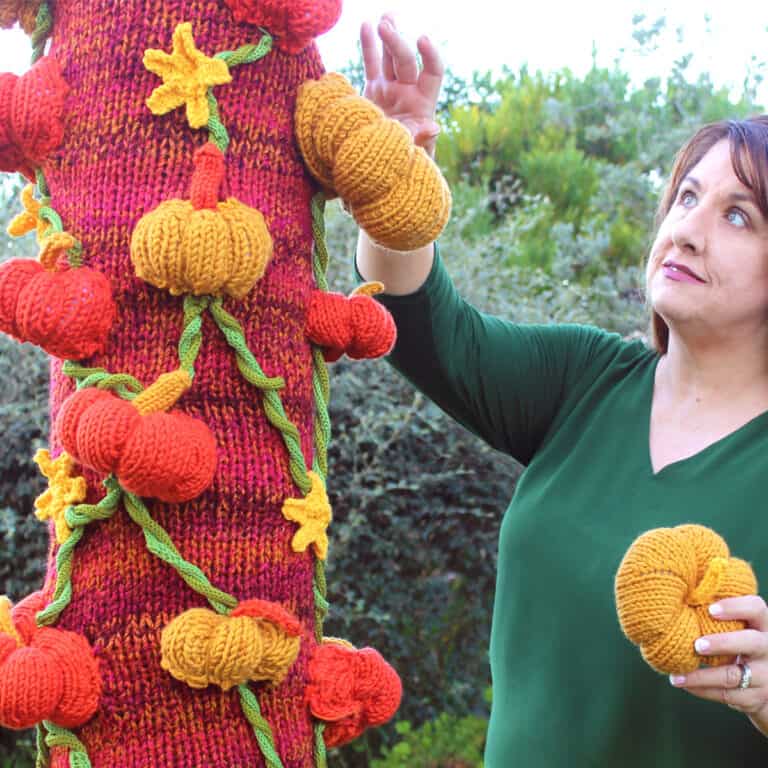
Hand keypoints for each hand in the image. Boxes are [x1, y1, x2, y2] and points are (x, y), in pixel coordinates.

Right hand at [359, 15, 443, 156]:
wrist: (377, 174)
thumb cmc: (402, 170)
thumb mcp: (413, 158)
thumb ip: (422, 141)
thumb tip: (434, 127)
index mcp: (422, 105)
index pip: (433, 72)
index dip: (431, 55)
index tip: (422, 40)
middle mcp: (408, 93)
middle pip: (407, 60)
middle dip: (398, 41)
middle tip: (387, 26)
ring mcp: (390, 91)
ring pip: (391, 57)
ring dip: (389, 35)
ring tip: (386, 18)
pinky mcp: (373, 93)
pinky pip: (372, 65)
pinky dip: (369, 46)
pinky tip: (367, 25)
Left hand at [669, 596, 767, 735]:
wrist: (765, 685)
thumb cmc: (739, 646)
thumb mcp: (738, 629)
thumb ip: (717, 618)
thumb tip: (676, 601)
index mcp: (761, 626)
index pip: (756, 608)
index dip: (735, 607)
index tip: (710, 609)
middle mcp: (767, 649)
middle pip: (751, 642)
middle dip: (723, 643)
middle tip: (697, 645)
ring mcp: (765, 675)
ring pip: (733, 675)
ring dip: (701, 676)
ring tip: (676, 675)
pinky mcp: (756, 697)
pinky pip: (727, 695)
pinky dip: (702, 690)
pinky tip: (684, 684)